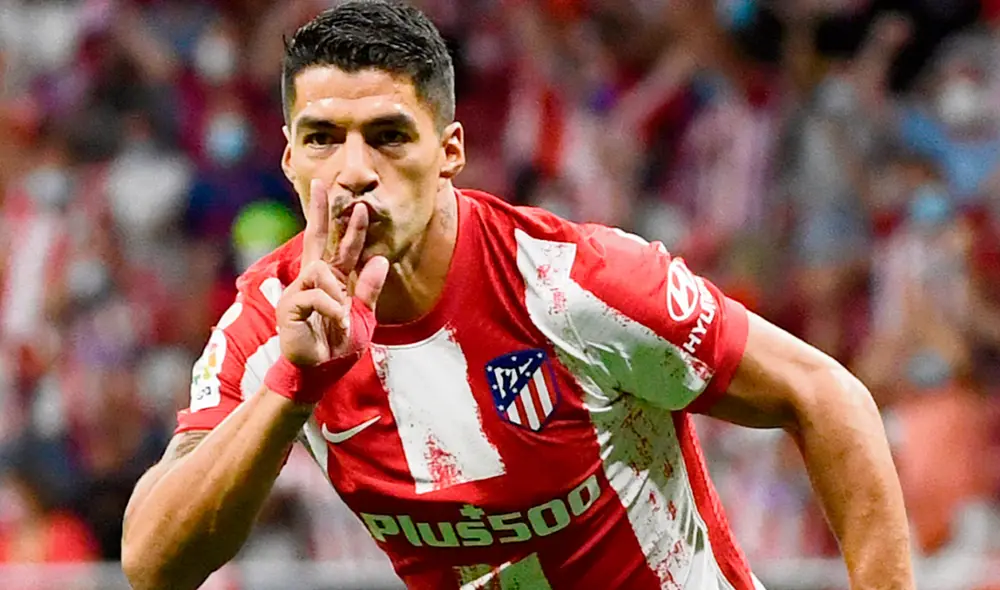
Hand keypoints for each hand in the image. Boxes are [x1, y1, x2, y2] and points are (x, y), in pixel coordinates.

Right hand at [275, 179, 389, 366]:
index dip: (350, 227)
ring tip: (343, 317)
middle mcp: (313, 280)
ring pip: (320, 271)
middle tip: (325, 185)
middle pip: (316, 238)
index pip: (341, 247)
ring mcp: (299, 291)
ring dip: (337, 295)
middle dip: (321, 211)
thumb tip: (380, 259)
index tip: (359, 205)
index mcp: (332, 281)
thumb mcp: (363, 316)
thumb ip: (369, 290)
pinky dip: (331, 310)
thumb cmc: (338, 346)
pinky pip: (315, 296)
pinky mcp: (290, 306)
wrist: (319, 372)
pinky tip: (338, 323)